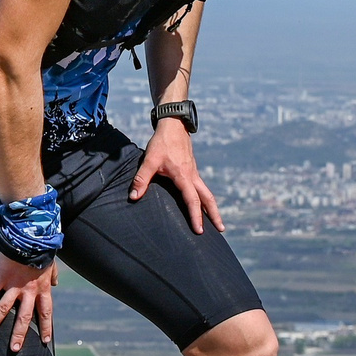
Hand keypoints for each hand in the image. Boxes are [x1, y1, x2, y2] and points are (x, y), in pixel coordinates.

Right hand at [0, 253, 57, 353]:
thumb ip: (53, 276)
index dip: (45, 327)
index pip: (45, 313)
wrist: (32, 236)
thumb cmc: (42, 249)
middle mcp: (29, 291)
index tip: (44, 341)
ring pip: (4, 308)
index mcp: (42, 289)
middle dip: (19, 335)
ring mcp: (14, 285)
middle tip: (14, 349)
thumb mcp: (51, 264)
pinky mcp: (2, 276)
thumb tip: (55, 283)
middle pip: (24, 318)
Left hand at [130, 118, 222, 232]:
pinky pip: (201, 187)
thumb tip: (133, 197)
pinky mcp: (192, 170)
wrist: (173, 125)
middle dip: (215, 215)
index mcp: (183, 176)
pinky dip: (205, 198)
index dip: (196, 216)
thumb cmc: (161, 143)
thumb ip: (141, 179)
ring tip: (217, 221)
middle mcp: (193, 176)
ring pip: (207, 193)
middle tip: (222, 229)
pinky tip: (202, 204)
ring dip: (212, 207)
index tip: (199, 230)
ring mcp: (194, 172)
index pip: (192, 200)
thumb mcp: (149, 160)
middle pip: (208, 198)